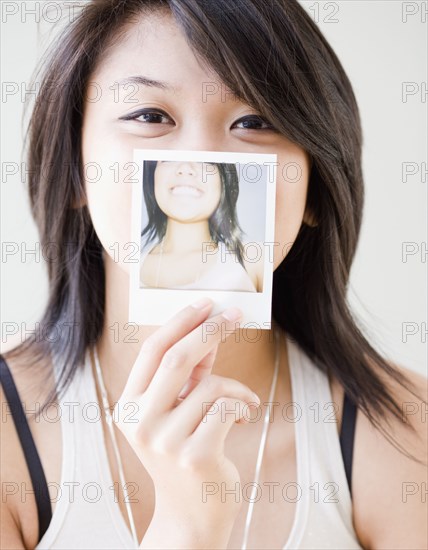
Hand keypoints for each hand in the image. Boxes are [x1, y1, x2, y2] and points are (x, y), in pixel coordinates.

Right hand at [114, 298, 260, 547]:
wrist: (191, 515)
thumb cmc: (186, 452)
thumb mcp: (179, 410)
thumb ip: (190, 373)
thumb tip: (211, 329)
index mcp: (129, 407)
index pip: (152, 351)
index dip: (181, 323)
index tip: (206, 304)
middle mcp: (140, 422)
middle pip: (177, 358)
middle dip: (209, 330)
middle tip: (233, 314)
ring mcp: (165, 441)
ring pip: (209, 385)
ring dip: (235, 386)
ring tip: (244, 400)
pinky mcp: (194, 455)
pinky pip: (226, 408)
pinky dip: (243, 403)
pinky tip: (245, 416)